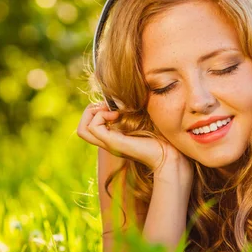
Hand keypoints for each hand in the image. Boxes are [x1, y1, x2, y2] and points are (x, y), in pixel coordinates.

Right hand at [77, 102, 191, 172]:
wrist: (170, 154)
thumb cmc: (162, 138)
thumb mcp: (143, 120)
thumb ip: (132, 112)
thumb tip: (124, 97)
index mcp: (114, 138)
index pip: (90, 128)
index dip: (96, 112)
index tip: (112, 106)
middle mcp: (109, 143)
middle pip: (82, 130)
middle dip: (89, 111)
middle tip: (107, 107)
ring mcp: (110, 144)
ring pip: (82, 130)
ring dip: (93, 113)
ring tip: (111, 110)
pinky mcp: (113, 143)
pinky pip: (93, 128)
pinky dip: (101, 115)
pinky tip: (117, 115)